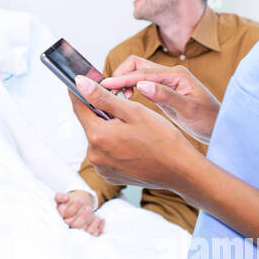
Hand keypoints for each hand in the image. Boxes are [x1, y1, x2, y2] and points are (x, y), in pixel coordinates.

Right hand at [55, 189, 103, 235]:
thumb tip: (66, 198)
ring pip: (85, 231)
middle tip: (89, 208)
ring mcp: (78, 231)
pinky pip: (94, 234)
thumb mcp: (61, 198)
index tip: (81, 200)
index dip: (74, 208)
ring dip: (92, 225)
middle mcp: (69, 226)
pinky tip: (102, 220)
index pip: (67, 215)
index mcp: (62, 218)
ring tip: (97, 217)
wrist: (75, 205)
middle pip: (75, 225)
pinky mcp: (87, 233)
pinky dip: (99, 228)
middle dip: (83, 217)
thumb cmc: (68, 202)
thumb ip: (60, 196)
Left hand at [68, 75, 202, 191]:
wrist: (180, 170)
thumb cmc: (162, 139)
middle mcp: (94, 155)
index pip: (78, 107)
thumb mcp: (133, 111)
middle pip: (90, 124)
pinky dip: (114, 146)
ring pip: (99, 139)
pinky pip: (106, 154)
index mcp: (98, 136)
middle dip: (102, 114)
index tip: (85, 84)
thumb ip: (103, 97)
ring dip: (109, 131)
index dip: (81, 93)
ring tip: (133, 131)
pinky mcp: (109, 175)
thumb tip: (79, 82)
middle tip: (125, 110)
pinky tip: (132, 145)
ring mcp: (101, 168)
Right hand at [103, 55, 219, 143]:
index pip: (141, 72)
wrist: (219, 128)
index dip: (121, 79)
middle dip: (119, 76)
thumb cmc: (208, 120)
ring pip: (137, 73)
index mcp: (176, 75)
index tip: (105, 87)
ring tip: (115, 99)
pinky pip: (140, 83)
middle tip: (108, 94)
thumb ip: (166, 96)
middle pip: (136, 65)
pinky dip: (129, 88)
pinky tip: (125, 101)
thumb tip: (142, 85)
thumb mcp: (188, 110)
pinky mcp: (163, 90)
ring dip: (123, 82)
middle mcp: (170, 74)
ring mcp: (166, 81)